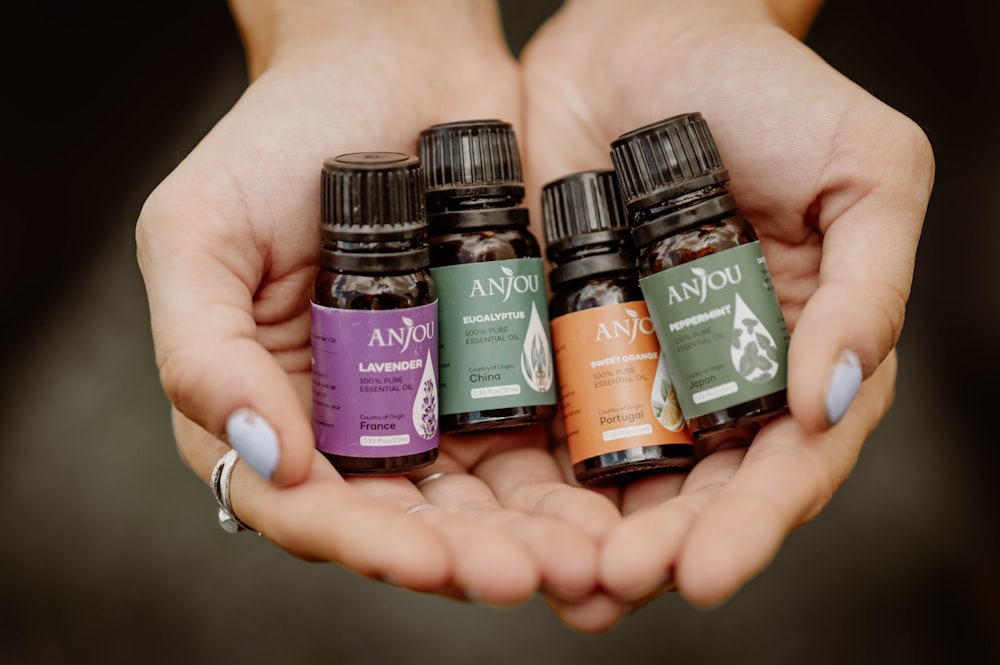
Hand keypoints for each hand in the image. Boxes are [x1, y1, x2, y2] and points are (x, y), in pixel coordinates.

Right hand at [136, 0, 624, 632]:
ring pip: (481, 500)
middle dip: (465, 556)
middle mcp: (350, 422)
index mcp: (267, 406)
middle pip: (406, 520)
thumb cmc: (280, 137)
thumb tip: (265, 457)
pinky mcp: (498, 369)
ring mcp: (429, 402)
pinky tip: (611, 504)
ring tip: (586, 558)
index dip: (362, 542)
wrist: (393, 63)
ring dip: (531, 538)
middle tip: (525, 574)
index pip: (305, 507)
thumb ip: (202, 350)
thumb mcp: (199, 234)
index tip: (424, 557)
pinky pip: (536, 440)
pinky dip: (572, 482)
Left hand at [519, 0, 932, 606]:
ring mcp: (634, 365)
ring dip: (590, 537)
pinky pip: (544, 418)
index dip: (752, 523)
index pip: (789, 463)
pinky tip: (503, 522)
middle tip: (623, 581)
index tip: (706, 568)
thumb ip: (871, 286)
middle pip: (697, 491)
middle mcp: (717, 378)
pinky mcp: (558, 338)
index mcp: (803, 352)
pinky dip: (528, 478)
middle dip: (664, 545)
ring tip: (561, 581)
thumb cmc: (769, 90)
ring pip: (618, 477)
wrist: (645, 33)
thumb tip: (833, 401)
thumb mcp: (866, 172)